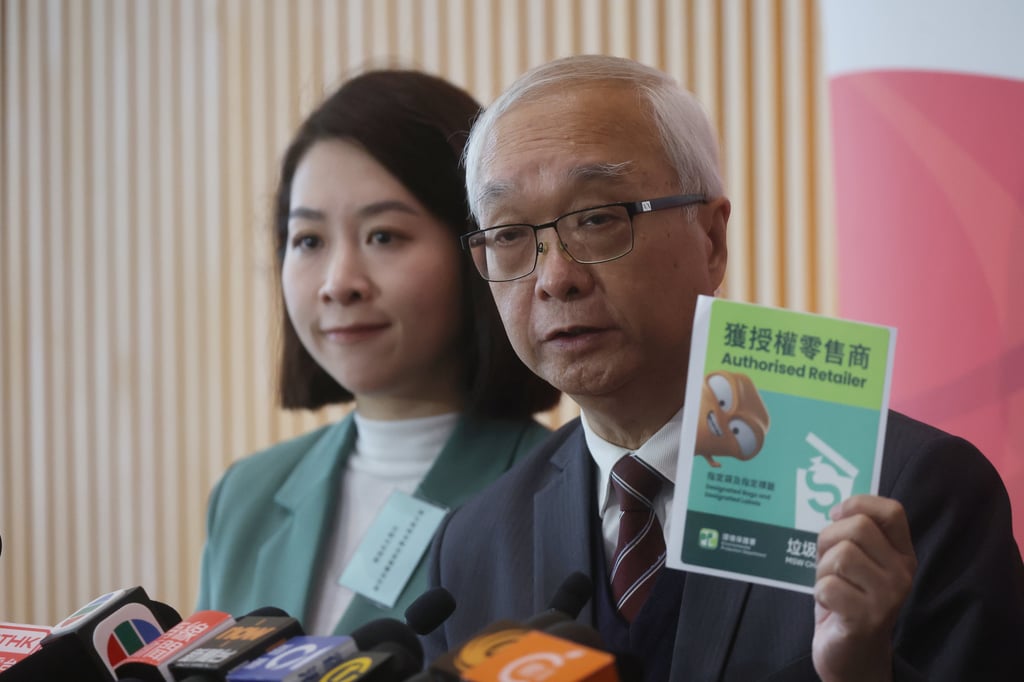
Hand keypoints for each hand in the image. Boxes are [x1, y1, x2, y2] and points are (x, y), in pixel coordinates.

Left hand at [812, 495, 916, 681]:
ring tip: (830, 586)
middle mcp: (902, 573)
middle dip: (828, 540)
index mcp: (901, 554)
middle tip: (826, 562)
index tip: (836, 515)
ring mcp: (888, 597)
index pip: (892, 511)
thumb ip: (852, 536)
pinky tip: (830, 605)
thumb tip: (836, 508)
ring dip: (823, 570)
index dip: (859, 504)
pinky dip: (820, 593)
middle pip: (857, 528)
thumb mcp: (855, 562)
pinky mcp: (867, 618)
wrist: (853, 655)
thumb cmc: (847, 600)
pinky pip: (828, 587)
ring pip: (841, 556)